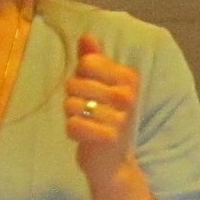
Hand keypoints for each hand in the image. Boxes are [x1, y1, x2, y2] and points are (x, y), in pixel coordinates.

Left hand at [65, 35, 142, 197]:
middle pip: (75, 83)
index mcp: (129, 77)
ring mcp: (119, 117)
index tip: (92, 91)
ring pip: (70, 104)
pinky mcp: (107, 138)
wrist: (113, 163)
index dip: (80, 76)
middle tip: (88, 111)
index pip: (87, 62)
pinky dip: (72, 131)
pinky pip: (72, 125)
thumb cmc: (105, 118)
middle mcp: (127, 95)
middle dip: (72, 98)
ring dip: (71, 115)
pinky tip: (84, 136)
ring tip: (86, 123)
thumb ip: (94, 60)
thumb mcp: (102, 86)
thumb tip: (85, 36)